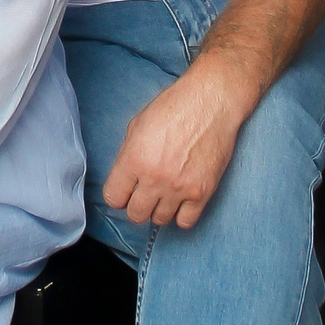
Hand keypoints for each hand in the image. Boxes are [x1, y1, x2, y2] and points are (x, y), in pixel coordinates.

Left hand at [102, 59, 247, 229]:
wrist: (211, 102)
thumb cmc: (174, 107)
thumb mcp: (138, 126)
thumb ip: (128, 156)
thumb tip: (126, 179)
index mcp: (134, 159)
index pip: (113, 198)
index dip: (118, 195)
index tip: (124, 191)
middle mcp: (154, 177)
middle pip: (135, 214)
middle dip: (136, 205)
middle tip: (144, 194)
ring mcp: (179, 187)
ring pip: (159, 220)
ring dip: (159, 209)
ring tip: (164, 194)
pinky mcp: (202, 192)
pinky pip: (185, 222)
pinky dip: (181, 214)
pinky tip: (181, 201)